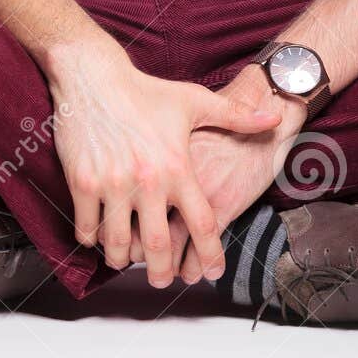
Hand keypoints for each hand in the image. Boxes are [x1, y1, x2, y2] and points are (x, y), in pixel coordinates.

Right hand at [47, 41, 282, 287]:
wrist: (93, 77)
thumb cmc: (145, 91)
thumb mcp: (194, 101)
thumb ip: (236, 116)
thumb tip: (275, 117)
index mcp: (178, 167)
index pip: (202, 223)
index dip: (210, 254)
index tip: (212, 272)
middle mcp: (147, 181)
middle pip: (157, 247)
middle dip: (161, 273)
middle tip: (162, 280)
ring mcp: (113, 184)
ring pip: (119, 244)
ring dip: (123, 259)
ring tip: (128, 259)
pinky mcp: (83, 183)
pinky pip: (88, 228)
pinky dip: (93, 240)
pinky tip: (100, 237)